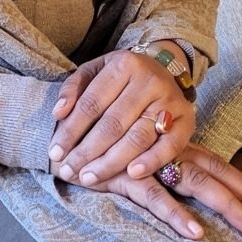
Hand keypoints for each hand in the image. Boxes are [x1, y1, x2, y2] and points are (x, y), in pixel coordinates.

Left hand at [48, 48, 195, 185]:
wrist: (165, 69)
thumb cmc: (122, 76)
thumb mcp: (95, 70)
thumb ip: (73, 88)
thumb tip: (58, 113)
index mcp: (123, 64)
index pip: (92, 103)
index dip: (71, 130)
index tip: (55, 151)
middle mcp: (149, 81)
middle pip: (113, 124)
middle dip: (87, 151)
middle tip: (68, 171)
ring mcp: (170, 101)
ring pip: (137, 138)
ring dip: (111, 162)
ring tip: (89, 177)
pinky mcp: (187, 121)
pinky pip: (169, 147)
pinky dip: (150, 162)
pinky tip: (131, 174)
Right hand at [75, 147, 241, 241]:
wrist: (63, 134)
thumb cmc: (103, 147)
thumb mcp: (137, 159)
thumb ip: (162, 167)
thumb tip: (190, 191)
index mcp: (174, 148)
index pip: (216, 165)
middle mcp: (167, 153)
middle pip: (214, 173)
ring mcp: (149, 163)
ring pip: (195, 183)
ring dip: (224, 205)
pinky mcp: (127, 176)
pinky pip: (156, 197)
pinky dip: (176, 214)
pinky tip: (194, 230)